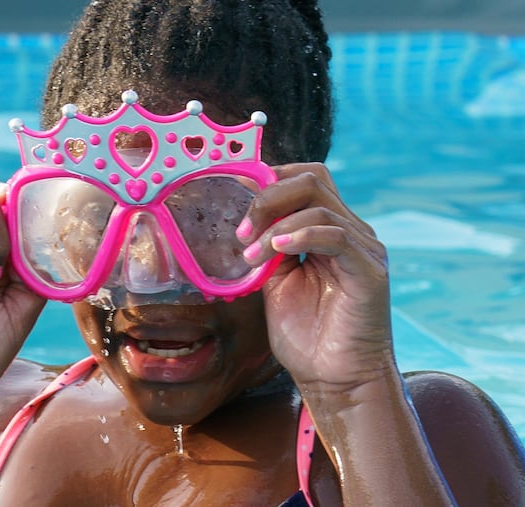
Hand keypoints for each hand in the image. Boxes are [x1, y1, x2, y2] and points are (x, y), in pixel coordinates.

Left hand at [238, 163, 391, 391]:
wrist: (333, 379)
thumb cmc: (305, 335)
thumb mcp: (276, 282)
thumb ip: (268, 248)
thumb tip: (246, 221)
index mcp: (328, 231)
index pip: (306, 180)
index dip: (270, 178)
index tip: (234, 193)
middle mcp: (351, 232)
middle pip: (312, 181)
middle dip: (268, 197)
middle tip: (241, 230)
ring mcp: (363, 249)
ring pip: (319, 206)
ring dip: (274, 226)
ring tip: (250, 255)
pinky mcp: (370, 270)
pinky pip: (337, 236)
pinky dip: (302, 235)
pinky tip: (276, 249)